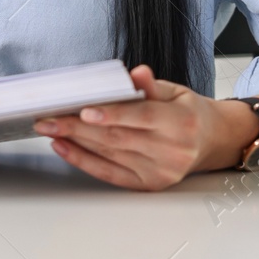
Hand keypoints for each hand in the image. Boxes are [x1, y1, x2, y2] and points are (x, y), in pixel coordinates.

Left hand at [33, 65, 258, 190]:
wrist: (209, 142)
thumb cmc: (187, 112)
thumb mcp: (175, 92)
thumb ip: (151, 86)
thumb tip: (137, 73)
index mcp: (181, 123)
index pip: (141, 118)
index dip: (112, 114)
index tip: (84, 110)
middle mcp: (172, 152)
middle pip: (117, 138)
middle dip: (78, 127)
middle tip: (48, 117)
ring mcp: (160, 173)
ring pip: (110, 155)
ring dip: (75, 142)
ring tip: (50, 128)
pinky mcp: (148, 185)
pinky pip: (110, 174)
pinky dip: (83, 161)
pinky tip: (64, 147)